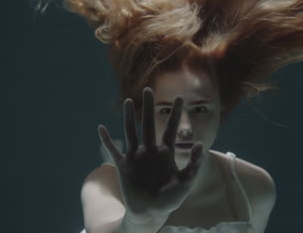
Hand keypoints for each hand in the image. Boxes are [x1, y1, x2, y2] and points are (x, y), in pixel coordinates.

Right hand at [98, 87, 203, 219]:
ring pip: (131, 132)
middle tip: (149, 90)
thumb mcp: (186, 180)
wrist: (152, 212)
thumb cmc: (171, 197)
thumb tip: (200, 144)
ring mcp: (136, 157)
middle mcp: (150, 150)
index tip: (180, 97)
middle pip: (148, 124)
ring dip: (128, 118)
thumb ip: (194, 163)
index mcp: (165, 152)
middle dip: (148, 108)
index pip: (170, 128)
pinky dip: (107, 140)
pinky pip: (113, 151)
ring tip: (127, 100)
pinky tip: (101, 128)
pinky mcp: (124, 166)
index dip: (175, 114)